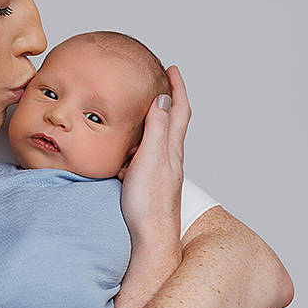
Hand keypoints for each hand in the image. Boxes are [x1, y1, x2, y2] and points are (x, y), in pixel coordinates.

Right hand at [118, 65, 190, 247]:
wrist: (151, 239)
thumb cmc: (149, 202)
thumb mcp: (150, 158)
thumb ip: (157, 128)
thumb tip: (163, 98)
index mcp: (172, 148)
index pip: (179, 110)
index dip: (177, 87)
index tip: (172, 69)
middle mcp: (170, 158)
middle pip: (174, 122)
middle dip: (168, 99)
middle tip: (158, 83)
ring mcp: (162, 171)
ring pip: (160, 139)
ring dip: (153, 121)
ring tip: (141, 110)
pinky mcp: (151, 183)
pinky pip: (146, 155)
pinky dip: (139, 143)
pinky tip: (128, 148)